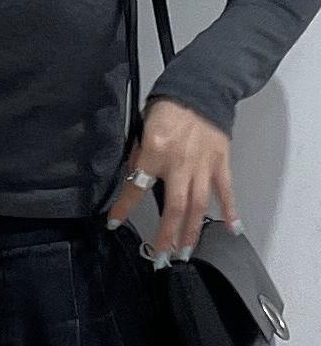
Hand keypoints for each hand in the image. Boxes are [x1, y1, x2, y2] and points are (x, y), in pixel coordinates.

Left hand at [106, 97, 242, 265]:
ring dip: (192, 232)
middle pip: (174, 208)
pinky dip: (230, 211)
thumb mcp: (142, 128)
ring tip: (185, 252)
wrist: (200, 88)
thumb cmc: (168, 106)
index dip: (123, 208)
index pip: (136, 187)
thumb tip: (135, 179)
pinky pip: (225, 190)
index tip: (114, 223)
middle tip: (161, 257)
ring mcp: (202, 165)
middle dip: (167, 235)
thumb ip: (139, 156)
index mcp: (156, 153)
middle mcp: (180, 164)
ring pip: (198, 206)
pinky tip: (231, 229)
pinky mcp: (220, 162)